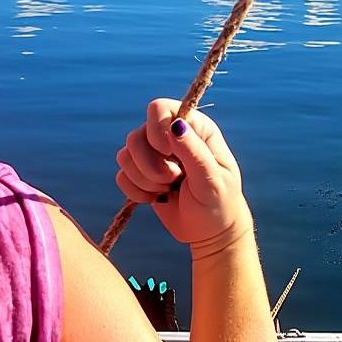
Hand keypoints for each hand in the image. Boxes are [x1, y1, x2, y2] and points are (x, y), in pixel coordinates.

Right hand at [116, 99, 252, 257]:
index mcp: (194, 127)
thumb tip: (176, 125)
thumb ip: (194, 151)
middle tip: (174, 180)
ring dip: (144, 180)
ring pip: (125, 156)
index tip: (170, 155)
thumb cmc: (220, 203)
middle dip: (151, 166)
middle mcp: (170, 135)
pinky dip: (136, 192)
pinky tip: (157, 199)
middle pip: (136, 136)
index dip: (156, 131)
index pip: (158, 109)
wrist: (210, 233)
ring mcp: (153, 155)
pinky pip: (121, 176)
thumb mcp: (213, 179)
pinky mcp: (141, 175)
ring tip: (168, 190)